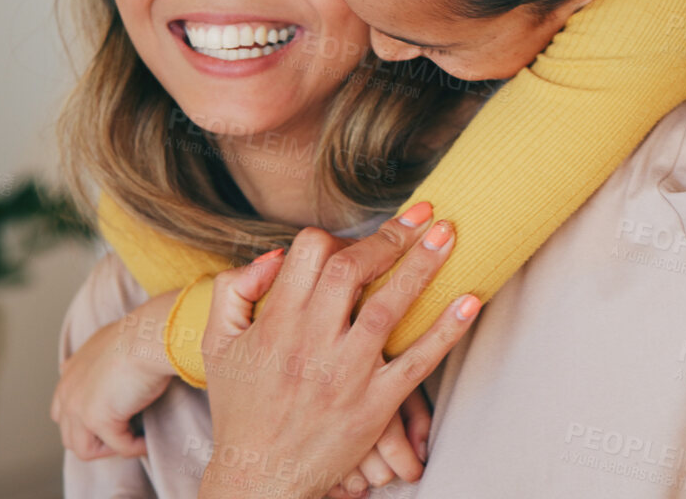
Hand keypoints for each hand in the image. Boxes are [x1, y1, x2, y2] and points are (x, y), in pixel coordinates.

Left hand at [51, 289, 180, 459]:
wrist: (148, 336)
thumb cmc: (140, 333)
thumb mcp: (110, 340)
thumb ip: (100, 355)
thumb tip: (110, 358)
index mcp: (70, 374)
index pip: (62, 411)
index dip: (85, 421)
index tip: (114, 416)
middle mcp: (68, 392)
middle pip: (70, 435)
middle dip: (96, 439)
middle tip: (124, 431)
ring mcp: (79, 409)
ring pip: (85, 449)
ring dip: (111, 448)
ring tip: (134, 439)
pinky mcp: (99, 420)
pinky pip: (119, 447)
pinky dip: (135, 447)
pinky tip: (148, 440)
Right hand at [195, 204, 477, 498]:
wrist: (258, 478)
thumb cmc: (241, 406)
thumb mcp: (216, 346)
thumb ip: (232, 292)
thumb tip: (273, 255)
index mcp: (276, 323)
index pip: (309, 255)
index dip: (336, 236)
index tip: (358, 237)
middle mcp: (311, 343)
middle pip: (353, 272)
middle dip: (391, 237)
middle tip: (423, 213)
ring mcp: (346, 374)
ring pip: (389, 308)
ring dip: (423, 266)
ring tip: (448, 234)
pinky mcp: (375, 404)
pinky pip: (417, 362)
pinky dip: (446, 330)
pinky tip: (470, 301)